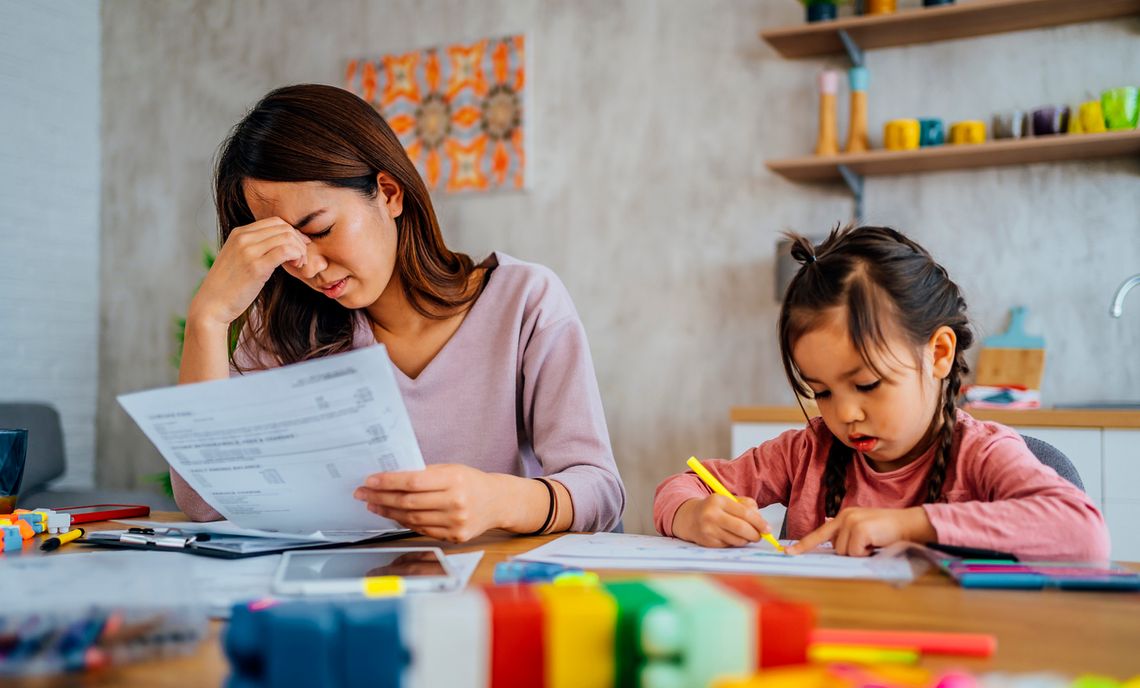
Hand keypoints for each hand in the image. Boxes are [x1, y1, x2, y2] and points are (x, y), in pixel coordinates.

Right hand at [188, 218, 310, 327]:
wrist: (212, 305)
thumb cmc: (228, 286)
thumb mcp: (238, 259)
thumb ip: (255, 247)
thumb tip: (280, 244)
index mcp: (239, 233)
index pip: (275, 222)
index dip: (292, 233)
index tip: (298, 247)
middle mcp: (243, 238)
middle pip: (283, 227)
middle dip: (298, 241)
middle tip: (301, 258)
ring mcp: (248, 251)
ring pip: (287, 237)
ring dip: (299, 249)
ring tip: (298, 264)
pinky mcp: (256, 266)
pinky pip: (285, 251)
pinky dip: (297, 256)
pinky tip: (296, 266)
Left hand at [353, 464, 505, 542]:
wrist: (498, 502)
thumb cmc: (471, 482)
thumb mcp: (452, 469)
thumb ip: (424, 474)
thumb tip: (390, 478)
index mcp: (454, 480)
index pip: (413, 482)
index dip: (388, 482)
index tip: (370, 481)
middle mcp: (456, 502)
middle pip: (408, 502)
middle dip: (381, 497)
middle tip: (363, 493)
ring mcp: (456, 522)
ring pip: (412, 519)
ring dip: (388, 512)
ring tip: (373, 504)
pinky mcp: (455, 537)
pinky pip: (422, 530)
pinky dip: (404, 522)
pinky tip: (393, 515)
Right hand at [671, 495, 770, 547]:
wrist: (689, 517)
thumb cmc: (714, 508)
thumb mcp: (728, 500)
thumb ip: (747, 506)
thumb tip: (762, 523)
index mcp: (718, 500)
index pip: (745, 513)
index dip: (760, 522)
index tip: (768, 529)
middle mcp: (711, 515)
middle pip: (741, 528)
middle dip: (755, 534)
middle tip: (760, 536)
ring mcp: (708, 530)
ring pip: (737, 540)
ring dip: (746, 540)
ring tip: (746, 535)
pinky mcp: (707, 542)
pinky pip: (729, 546)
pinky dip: (735, 543)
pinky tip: (733, 537)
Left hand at [786, 506, 935, 555]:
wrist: (911, 525)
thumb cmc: (891, 532)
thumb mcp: (865, 532)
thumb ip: (849, 539)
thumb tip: (837, 552)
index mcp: (844, 517)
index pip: (819, 533)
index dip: (804, 544)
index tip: (788, 552)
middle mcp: (845, 517)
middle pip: (835, 548)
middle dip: (852, 552)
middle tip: (870, 545)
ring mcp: (851, 522)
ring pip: (844, 552)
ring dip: (860, 553)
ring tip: (875, 543)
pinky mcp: (860, 528)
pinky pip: (855, 552)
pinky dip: (867, 553)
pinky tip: (877, 543)